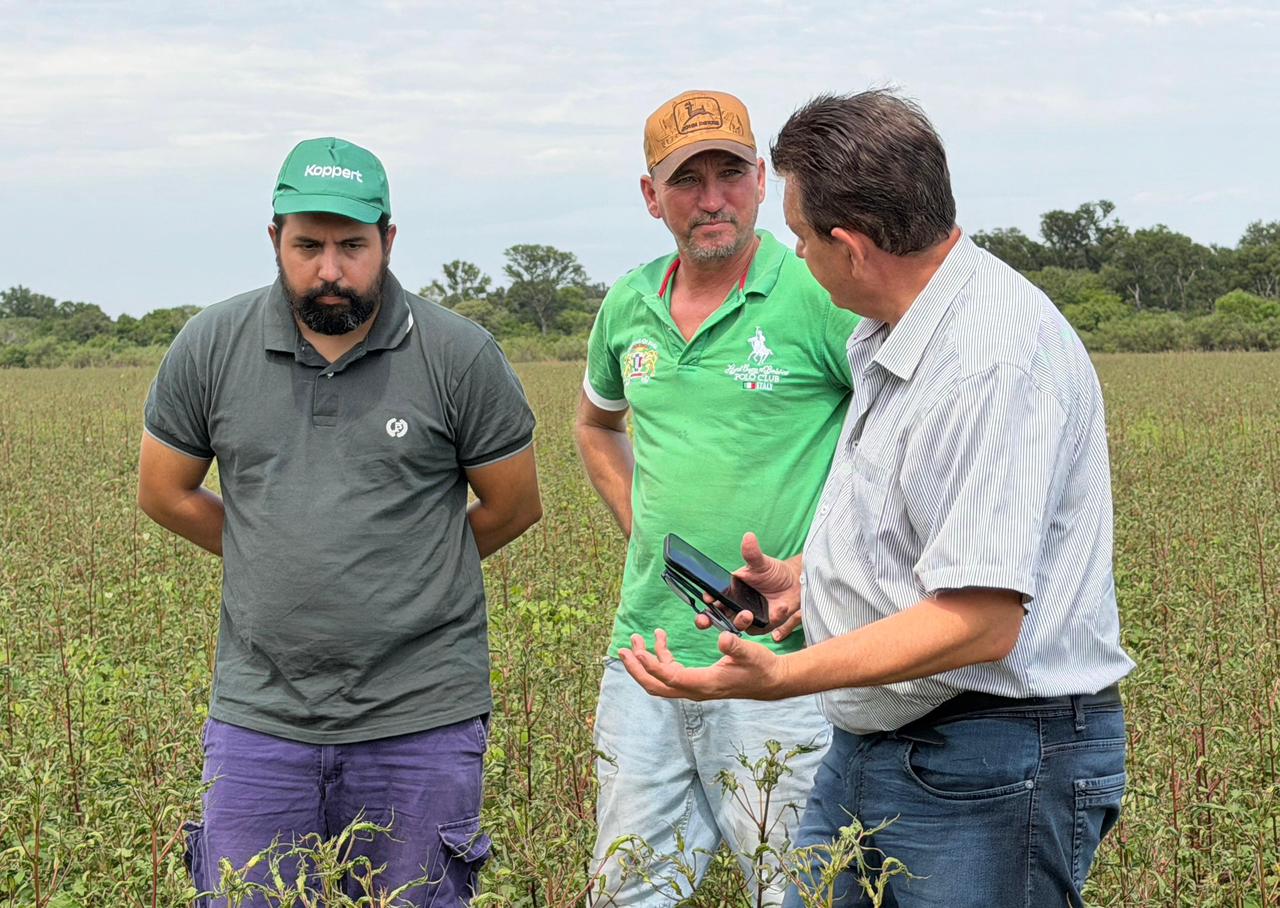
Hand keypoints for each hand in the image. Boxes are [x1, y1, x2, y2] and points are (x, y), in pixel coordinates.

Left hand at [617, 629, 789, 700]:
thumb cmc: (761, 668)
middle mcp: (695, 690)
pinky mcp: (696, 682)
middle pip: (656, 686)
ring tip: (636, 639)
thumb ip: (736, 646)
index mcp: (705, 684)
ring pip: (660, 681)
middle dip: (637, 669)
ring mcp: (694, 688)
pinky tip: (660, 640)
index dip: (652, 666)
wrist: (771, 682)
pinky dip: (661, 658)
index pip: (671, 678)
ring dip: (645, 662)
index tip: (638, 651)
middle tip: (623, 649)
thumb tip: (722, 637)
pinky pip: (670, 673)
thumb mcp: (751, 653)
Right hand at [693, 532, 803, 640]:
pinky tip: (779, 608)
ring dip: (739, 621)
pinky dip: (770, 618)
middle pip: (717, 619)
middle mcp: (735, 608)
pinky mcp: (763, 625)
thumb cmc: (772, 572)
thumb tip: (748, 537)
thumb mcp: (761, 562)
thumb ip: (752, 553)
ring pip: (737, 626)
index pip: (711, 601)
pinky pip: (762, 627)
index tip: (707, 599)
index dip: (705, 603)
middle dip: (708, 621)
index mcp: (728, 593)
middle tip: (706, 620)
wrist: (793, 583)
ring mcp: (748, 618)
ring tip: (747, 614)